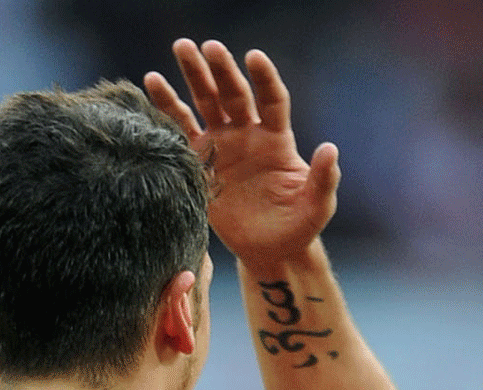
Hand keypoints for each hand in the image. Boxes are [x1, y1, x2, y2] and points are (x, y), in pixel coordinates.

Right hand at [144, 39, 339, 268]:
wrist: (268, 250)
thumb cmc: (297, 227)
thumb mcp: (316, 208)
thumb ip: (323, 180)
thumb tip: (330, 149)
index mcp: (277, 139)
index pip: (272, 100)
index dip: (264, 78)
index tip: (254, 57)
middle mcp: (248, 133)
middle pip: (234, 93)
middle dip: (221, 70)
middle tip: (208, 46)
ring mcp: (222, 144)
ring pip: (207, 102)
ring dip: (195, 75)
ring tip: (182, 47)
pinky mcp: (200, 160)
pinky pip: (182, 129)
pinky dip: (168, 107)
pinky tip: (152, 83)